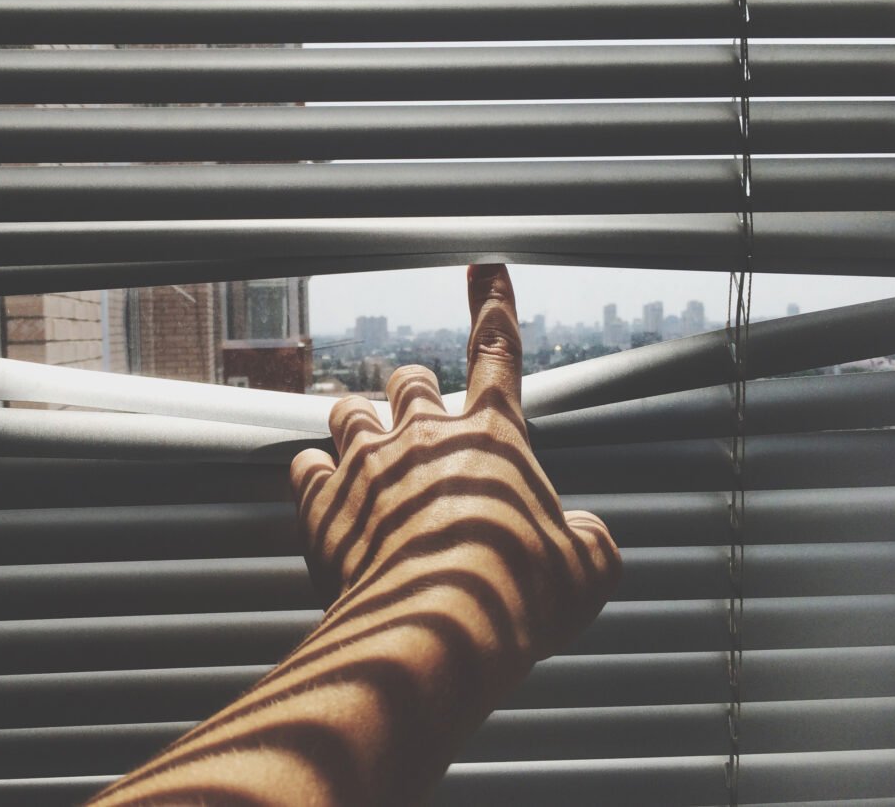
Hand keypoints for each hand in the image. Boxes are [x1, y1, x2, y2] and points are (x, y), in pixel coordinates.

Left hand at [290, 264, 620, 688]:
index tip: (484, 264)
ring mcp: (368, 464)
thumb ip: (590, 540)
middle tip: (418, 424)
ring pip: (349, 412)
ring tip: (363, 452)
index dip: (493, 306)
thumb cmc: (520, 597)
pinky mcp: (322, 501)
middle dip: (414, 394)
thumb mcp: (588, 571)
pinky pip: (304, 465)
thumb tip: (584, 535)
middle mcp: (426, 436)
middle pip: (410, 382)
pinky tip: (321, 492)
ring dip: (358, 424)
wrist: (436, 628)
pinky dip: (313, 474)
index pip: (497, 352)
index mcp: (494, 437)